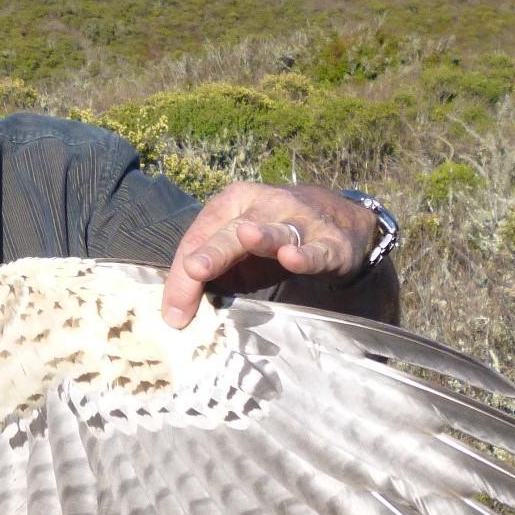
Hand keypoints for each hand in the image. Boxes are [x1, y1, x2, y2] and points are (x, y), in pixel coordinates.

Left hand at [161, 182, 378, 328]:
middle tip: (194, 271)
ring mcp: (300, 220)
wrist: (340, 221)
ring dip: (262, 236)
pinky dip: (305, 256)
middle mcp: (264, 205)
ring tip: (246, 237)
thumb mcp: (237, 251)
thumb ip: (211, 272)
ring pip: (277, 231)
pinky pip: (317, 251)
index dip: (183, 276)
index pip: (200, 238)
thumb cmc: (272, 240)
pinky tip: (292, 259)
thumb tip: (178, 311)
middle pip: (231, 232)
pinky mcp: (331, 242)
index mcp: (233, 203)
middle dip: (212, 252)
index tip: (174, 312)